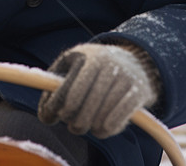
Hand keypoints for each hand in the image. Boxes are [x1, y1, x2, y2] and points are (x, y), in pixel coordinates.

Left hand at [38, 43, 156, 137]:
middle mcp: (108, 64)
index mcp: (87, 56)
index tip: (55, 116)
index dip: (59, 107)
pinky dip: (109, 128)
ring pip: (103, 112)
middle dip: (76, 120)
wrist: (135, 61)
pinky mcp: (139, 91)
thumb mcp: (71, 65)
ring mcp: (125, 77)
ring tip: (86, 127)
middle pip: (86, 104)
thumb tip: (46, 116)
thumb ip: (53, 86)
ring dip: (91, 126)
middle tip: (73, 126)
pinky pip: (121, 116)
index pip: (69, 88)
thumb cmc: (93, 67)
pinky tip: (101, 130)